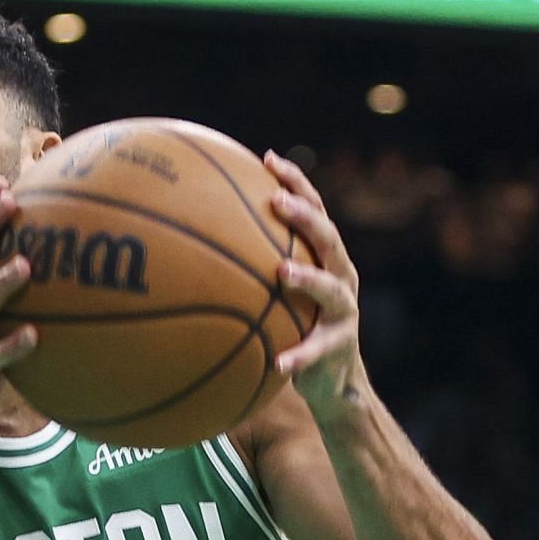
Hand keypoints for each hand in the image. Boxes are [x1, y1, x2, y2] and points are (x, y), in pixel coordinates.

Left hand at [265, 151, 370, 417]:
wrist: (333, 381)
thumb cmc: (295, 324)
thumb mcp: (278, 292)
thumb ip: (251, 262)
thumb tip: (193, 233)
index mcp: (325, 259)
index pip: (315, 211)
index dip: (296, 183)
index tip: (270, 159)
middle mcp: (341, 278)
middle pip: (329, 239)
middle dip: (306, 217)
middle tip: (278, 202)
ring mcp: (344, 313)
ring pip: (331, 291)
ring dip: (308, 279)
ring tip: (282, 272)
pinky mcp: (339, 349)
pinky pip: (315, 351)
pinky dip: (297, 355)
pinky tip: (277, 363)